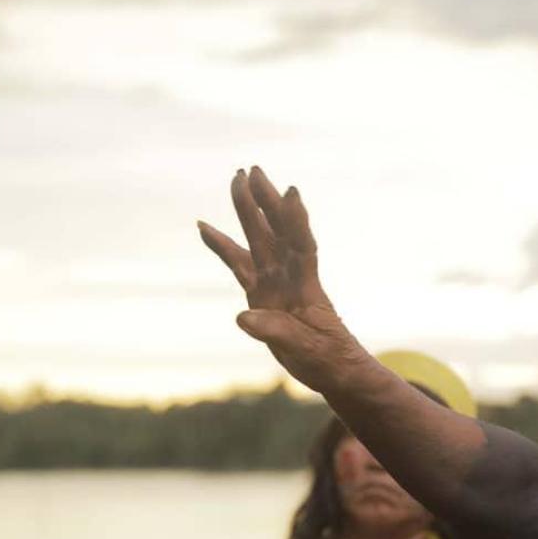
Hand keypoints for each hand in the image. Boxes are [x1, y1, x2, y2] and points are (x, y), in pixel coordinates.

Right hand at [199, 166, 369, 394]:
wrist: (333, 368)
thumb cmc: (328, 358)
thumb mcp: (306, 349)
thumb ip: (277, 332)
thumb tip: (243, 317)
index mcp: (307, 287)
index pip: (302, 247)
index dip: (296, 221)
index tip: (292, 193)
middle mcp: (290, 277)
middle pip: (277, 231)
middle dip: (265, 201)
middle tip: (252, 170)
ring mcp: (275, 281)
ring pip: (258, 239)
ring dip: (248, 210)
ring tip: (236, 180)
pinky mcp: (260, 293)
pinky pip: (238, 263)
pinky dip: (222, 245)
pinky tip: (204, 227)